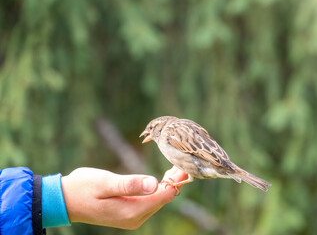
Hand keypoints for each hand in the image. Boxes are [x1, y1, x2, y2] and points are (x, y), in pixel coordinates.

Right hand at [61, 167, 187, 229]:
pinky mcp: (129, 213)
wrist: (65, 200)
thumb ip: (130, 184)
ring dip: (168, 185)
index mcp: (132, 211)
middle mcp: (135, 218)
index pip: (164, 196)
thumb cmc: (83, 188)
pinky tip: (164, 178)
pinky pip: (149, 201)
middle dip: (174, 182)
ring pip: (158, 199)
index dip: (176, 181)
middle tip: (184, 163)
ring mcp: (132, 217)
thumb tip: (154, 184)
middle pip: (163, 198)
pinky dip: (158, 189)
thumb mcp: (105, 183)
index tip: (185, 165)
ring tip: (177, 168)